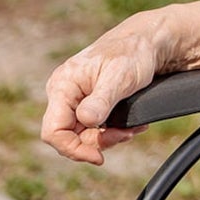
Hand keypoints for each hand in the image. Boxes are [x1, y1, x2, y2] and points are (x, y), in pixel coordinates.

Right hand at [41, 24, 163, 163]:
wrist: (145, 43)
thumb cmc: (132, 53)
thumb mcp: (120, 76)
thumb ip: (101, 100)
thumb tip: (86, 120)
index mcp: (63, 85)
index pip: (53, 131)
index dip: (72, 149)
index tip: (99, 156)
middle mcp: (63, 93)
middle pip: (68, 136)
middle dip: (97, 142)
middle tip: (126, 134)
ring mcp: (73, 98)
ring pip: (82, 134)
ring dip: (108, 137)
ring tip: (132, 129)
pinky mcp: (85, 103)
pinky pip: (91, 127)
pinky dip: (110, 130)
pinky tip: (129, 125)